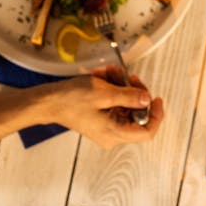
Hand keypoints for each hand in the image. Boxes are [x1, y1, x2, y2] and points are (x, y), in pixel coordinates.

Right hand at [45, 66, 163, 148]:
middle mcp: (112, 135)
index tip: (156, 97)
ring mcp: (106, 127)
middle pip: (136, 114)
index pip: (147, 132)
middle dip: (134, 92)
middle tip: (130, 76)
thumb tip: (147, 99)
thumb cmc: (71, 99)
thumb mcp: (104, 93)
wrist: (48, 102)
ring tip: (111, 71)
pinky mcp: (101, 119)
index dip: (156, 115)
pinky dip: (112, 89)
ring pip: (125, 106)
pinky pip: (114, 104)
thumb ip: (129, 97)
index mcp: (115, 133)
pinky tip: (104, 76)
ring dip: (121, 86)